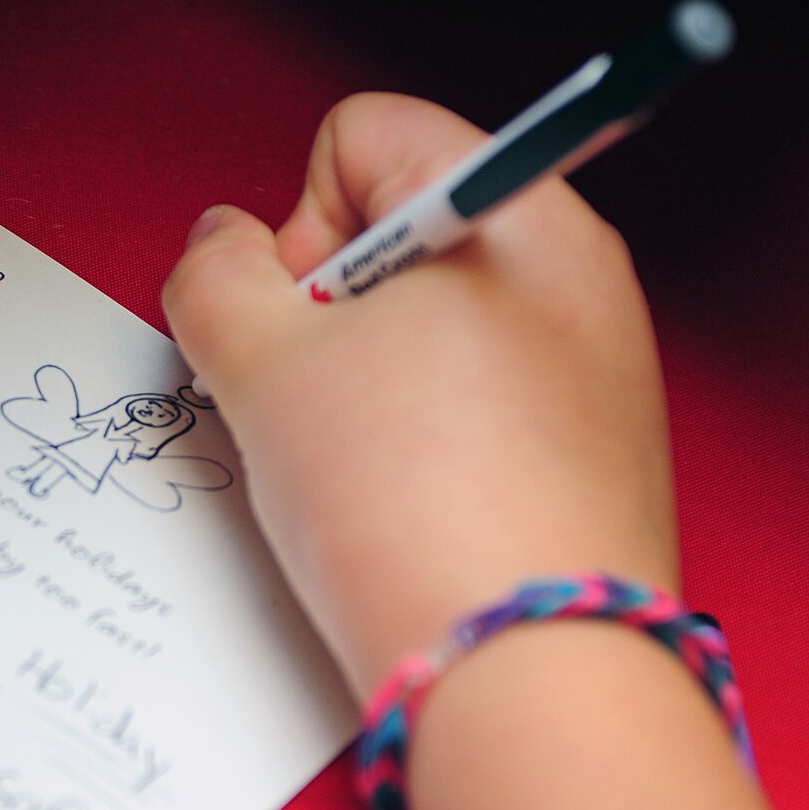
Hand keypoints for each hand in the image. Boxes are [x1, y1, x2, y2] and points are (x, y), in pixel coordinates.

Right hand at [163, 93, 678, 698]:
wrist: (526, 674)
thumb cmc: (413, 504)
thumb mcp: (261, 362)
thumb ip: (213, 273)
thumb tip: (223, 245)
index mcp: (515, 213)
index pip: (364, 136)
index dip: (299, 220)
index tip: (300, 318)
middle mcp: (575, 275)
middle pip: (397, 234)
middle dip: (327, 307)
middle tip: (314, 398)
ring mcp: (595, 370)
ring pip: (427, 328)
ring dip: (363, 380)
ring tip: (357, 465)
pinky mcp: (591, 456)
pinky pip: (471, 406)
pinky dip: (418, 439)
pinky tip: (403, 506)